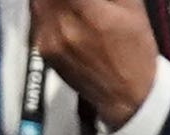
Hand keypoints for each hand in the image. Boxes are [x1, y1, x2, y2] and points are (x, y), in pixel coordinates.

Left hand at [34, 0, 159, 127]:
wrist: (122, 91)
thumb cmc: (133, 44)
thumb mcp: (129, 6)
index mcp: (89, 13)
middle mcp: (61, 27)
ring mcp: (46, 41)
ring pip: (36, 3)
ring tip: (65, 2)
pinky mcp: (40, 51)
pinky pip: (36, 18)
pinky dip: (44, 6)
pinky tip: (59, 7)